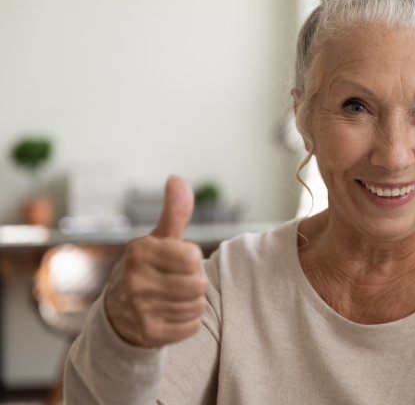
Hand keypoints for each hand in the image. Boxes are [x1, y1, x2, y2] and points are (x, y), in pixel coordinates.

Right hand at [105, 175, 206, 347]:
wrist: (119, 313)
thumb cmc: (149, 267)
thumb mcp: (159, 238)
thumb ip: (174, 211)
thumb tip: (177, 178)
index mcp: (140, 251)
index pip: (194, 257)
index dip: (192, 260)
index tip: (177, 262)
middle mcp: (134, 278)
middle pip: (198, 284)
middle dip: (194, 283)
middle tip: (176, 283)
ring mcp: (138, 308)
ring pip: (196, 305)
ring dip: (191, 303)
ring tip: (172, 298)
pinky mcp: (147, 332)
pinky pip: (192, 326)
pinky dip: (187, 323)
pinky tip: (169, 315)